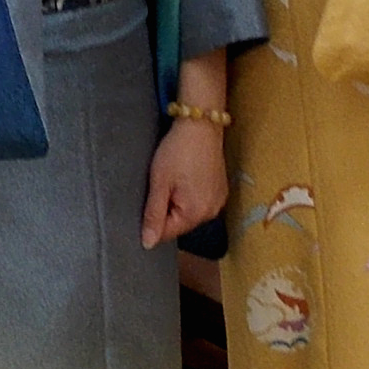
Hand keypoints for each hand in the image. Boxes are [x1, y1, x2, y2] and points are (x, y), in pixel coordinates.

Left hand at [140, 119, 228, 247]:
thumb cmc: (177, 152)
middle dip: (165, 211)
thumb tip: (147, 244)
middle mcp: (211, 212)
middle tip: (160, 185)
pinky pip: (199, 202)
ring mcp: (219, 201)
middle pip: (179, 224)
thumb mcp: (159, 182)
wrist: (201, 124)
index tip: (147, 199)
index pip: (167, 233)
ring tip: (172, 179)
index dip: (152, 221)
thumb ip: (153, 215)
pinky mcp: (221, 190)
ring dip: (177, 202)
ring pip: (189, 213)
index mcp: (196, 214)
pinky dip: (189, 195)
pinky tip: (184, 177)